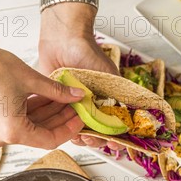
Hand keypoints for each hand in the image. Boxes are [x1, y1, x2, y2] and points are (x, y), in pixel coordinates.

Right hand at [0, 41, 84, 148]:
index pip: (50, 139)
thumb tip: (77, 96)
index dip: (68, 129)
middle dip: (59, 119)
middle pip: (40, 134)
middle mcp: (2, 137)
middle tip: (75, 105)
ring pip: (30, 127)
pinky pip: (19, 121)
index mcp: (13, 131)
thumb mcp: (30, 79)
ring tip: (64, 99)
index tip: (80, 118)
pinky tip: (48, 98)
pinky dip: (33, 112)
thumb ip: (57, 91)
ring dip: (48, 114)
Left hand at [39, 4, 121, 149]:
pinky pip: (58, 120)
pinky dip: (61, 126)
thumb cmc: (87, 50)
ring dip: (78, 135)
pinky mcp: (56, 103)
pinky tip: (64, 129)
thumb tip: (125, 118)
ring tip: (78, 136)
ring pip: (75, 129)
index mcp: (104, 99)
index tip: (113, 142)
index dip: (112, 135)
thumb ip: (115, 95)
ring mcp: (72, 105)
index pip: (111, 124)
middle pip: (93, 131)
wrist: (62, 38)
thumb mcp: (107, 74)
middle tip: (91, 138)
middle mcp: (89, 104)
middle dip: (94, 139)